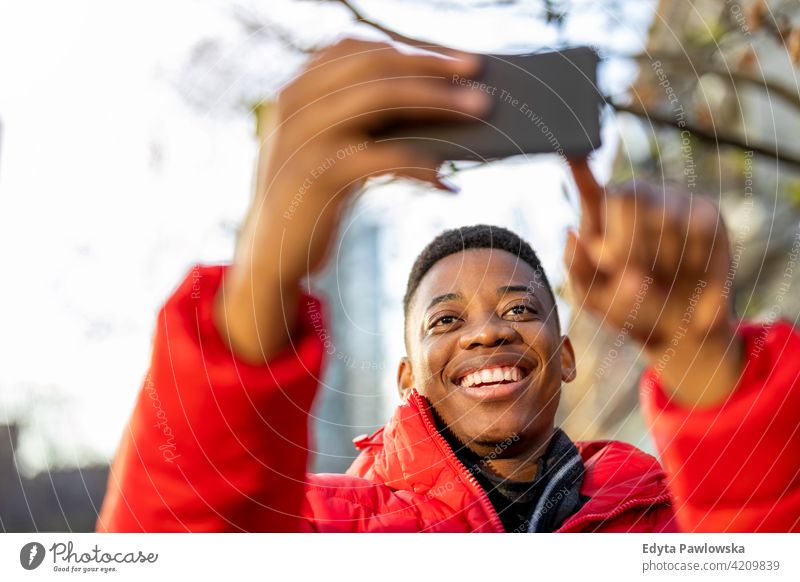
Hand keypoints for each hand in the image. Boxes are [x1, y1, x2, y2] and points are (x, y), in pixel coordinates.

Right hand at [215, 38, 487, 362]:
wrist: (269, 257)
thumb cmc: (312, 201)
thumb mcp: (330, 150)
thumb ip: (360, 121)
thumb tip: (436, 100)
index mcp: (297, 89)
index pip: (358, 48)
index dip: (410, 48)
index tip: (454, 57)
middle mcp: (294, 102)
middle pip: (374, 64)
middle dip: (432, 65)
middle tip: (478, 71)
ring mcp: (302, 137)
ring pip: (381, 97)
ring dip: (437, 100)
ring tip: (478, 110)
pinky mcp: (316, 175)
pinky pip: (382, 155)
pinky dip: (421, 163)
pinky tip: (446, 180)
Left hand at [565, 159, 742, 405]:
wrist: (680, 332)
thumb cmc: (629, 308)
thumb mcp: (594, 298)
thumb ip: (576, 269)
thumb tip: (572, 232)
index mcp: (600, 218)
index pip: (587, 184)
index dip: (579, 166)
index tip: (570, 148)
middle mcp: (636, 198)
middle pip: (626, 197)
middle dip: (626, 245)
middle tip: (631, 279)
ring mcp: (673, 202)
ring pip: (665, 218)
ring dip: (661, 263)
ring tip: (661, 282)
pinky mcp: (707, 215)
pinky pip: (698, 231)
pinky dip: (692, 265)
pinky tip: (689, 280)